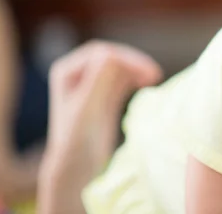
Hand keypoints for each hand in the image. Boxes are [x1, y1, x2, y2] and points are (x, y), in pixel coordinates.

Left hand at [37, 41, 161, 213]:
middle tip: (155, 74)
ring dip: (137, 69)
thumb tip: (111, 54)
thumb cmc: (78, 139)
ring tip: (154, 78)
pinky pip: (122, 78)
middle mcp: (77, 74)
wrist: (78, 168)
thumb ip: (98, 79)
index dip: (125, 58)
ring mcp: (91, 84)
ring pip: (119, 66)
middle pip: (112, 57)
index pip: (101, 53)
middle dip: (134, 62)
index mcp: (66, 70)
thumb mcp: (88, 107)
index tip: (147, 72)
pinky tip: (147, 83)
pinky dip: (135, 77)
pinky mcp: (104, 95)